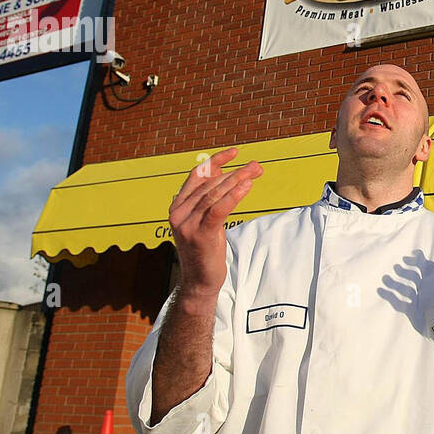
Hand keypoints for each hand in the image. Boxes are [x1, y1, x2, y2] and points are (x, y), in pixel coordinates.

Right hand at [169, 147, 261, 295]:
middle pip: (209, 184)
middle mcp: (178, 213)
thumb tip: (220, 171)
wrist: (199, 281)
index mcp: (177, 206)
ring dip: (237, 180)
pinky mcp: (200, 235)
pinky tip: (247, 187)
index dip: (215, 161)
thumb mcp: (204, 220)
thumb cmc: (205, 249)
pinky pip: (218, 210)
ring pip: (214, 194)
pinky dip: (233, 196)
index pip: (196, 176)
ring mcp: (187, 224)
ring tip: (255, 172)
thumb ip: (208, 198)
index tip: (235, 152)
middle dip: (235, 172)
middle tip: (256, 166)